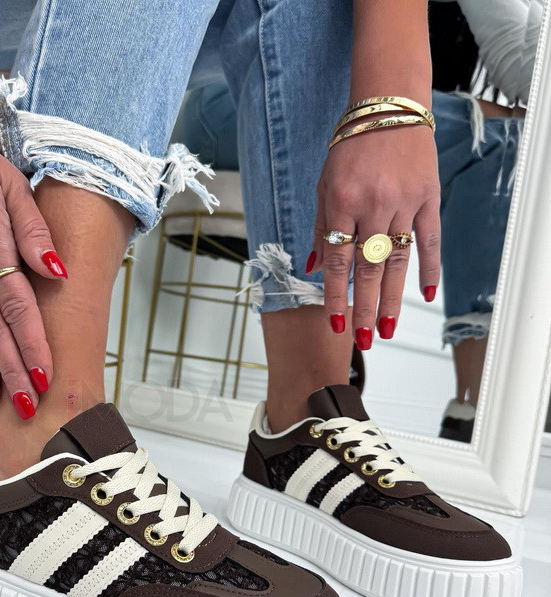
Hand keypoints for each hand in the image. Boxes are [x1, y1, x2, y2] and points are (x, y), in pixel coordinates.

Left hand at [311, 125, 440, 346]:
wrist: (387, 108)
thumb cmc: (349, 149)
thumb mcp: (324, 187)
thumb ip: (321, 230)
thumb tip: (314, 270)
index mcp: (341, 204)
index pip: (338, 262)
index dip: (336, 296)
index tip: (335, 324)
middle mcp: (373, 206)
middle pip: (368, 269)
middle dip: (365, 309)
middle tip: (364, 340)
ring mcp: (404, 203)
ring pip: (397, 261)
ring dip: (393, 299)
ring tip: (389, 329)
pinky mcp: (428, 197)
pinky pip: (430, 239)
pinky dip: (429, 268)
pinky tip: (425, 295)